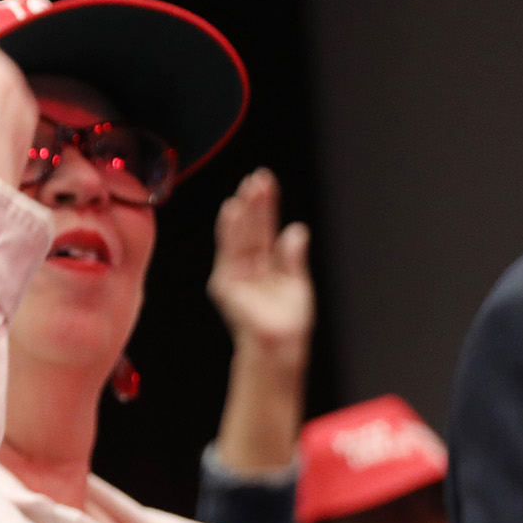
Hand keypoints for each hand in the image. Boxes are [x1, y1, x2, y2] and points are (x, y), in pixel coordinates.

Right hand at [207, 169, 312, 353]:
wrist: (279, 345)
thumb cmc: (287, 322)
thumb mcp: (296, 282)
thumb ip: (293, 257)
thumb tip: (296, 230)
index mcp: (263, 266)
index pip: (263, 231)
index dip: (265, 208)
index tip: (266, 184)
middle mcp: (246, 268)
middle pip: (252, 230)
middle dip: (254, 203)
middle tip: (258, 177)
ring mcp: (234, 275)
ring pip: (241, 237)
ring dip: (243, 212)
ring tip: (247, 188)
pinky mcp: (226, 284)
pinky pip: (230, 251)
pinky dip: (230, 230)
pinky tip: (233, 210)